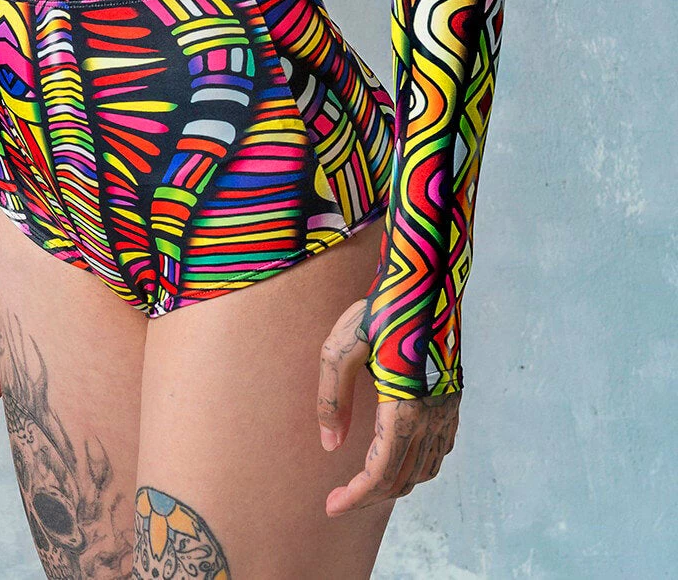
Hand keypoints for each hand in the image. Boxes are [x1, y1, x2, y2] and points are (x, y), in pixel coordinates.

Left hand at [317, 296, 459, 513]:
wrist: (424, 279)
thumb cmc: (379, 310)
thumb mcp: (340, 350)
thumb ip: (332, 400)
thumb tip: (331, 446)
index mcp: (405, 408)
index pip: (381, 474)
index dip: (355, 497)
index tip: (331, 506)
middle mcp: (433, 416)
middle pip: (403, 479)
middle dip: (369, 495)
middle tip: (340, 497)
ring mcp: (448, 408)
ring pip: (425, 469)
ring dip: (395, 482)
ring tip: (365, 480)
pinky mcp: (454, 396)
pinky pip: (441, 449)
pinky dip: (419, 465)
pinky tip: (400, 454)